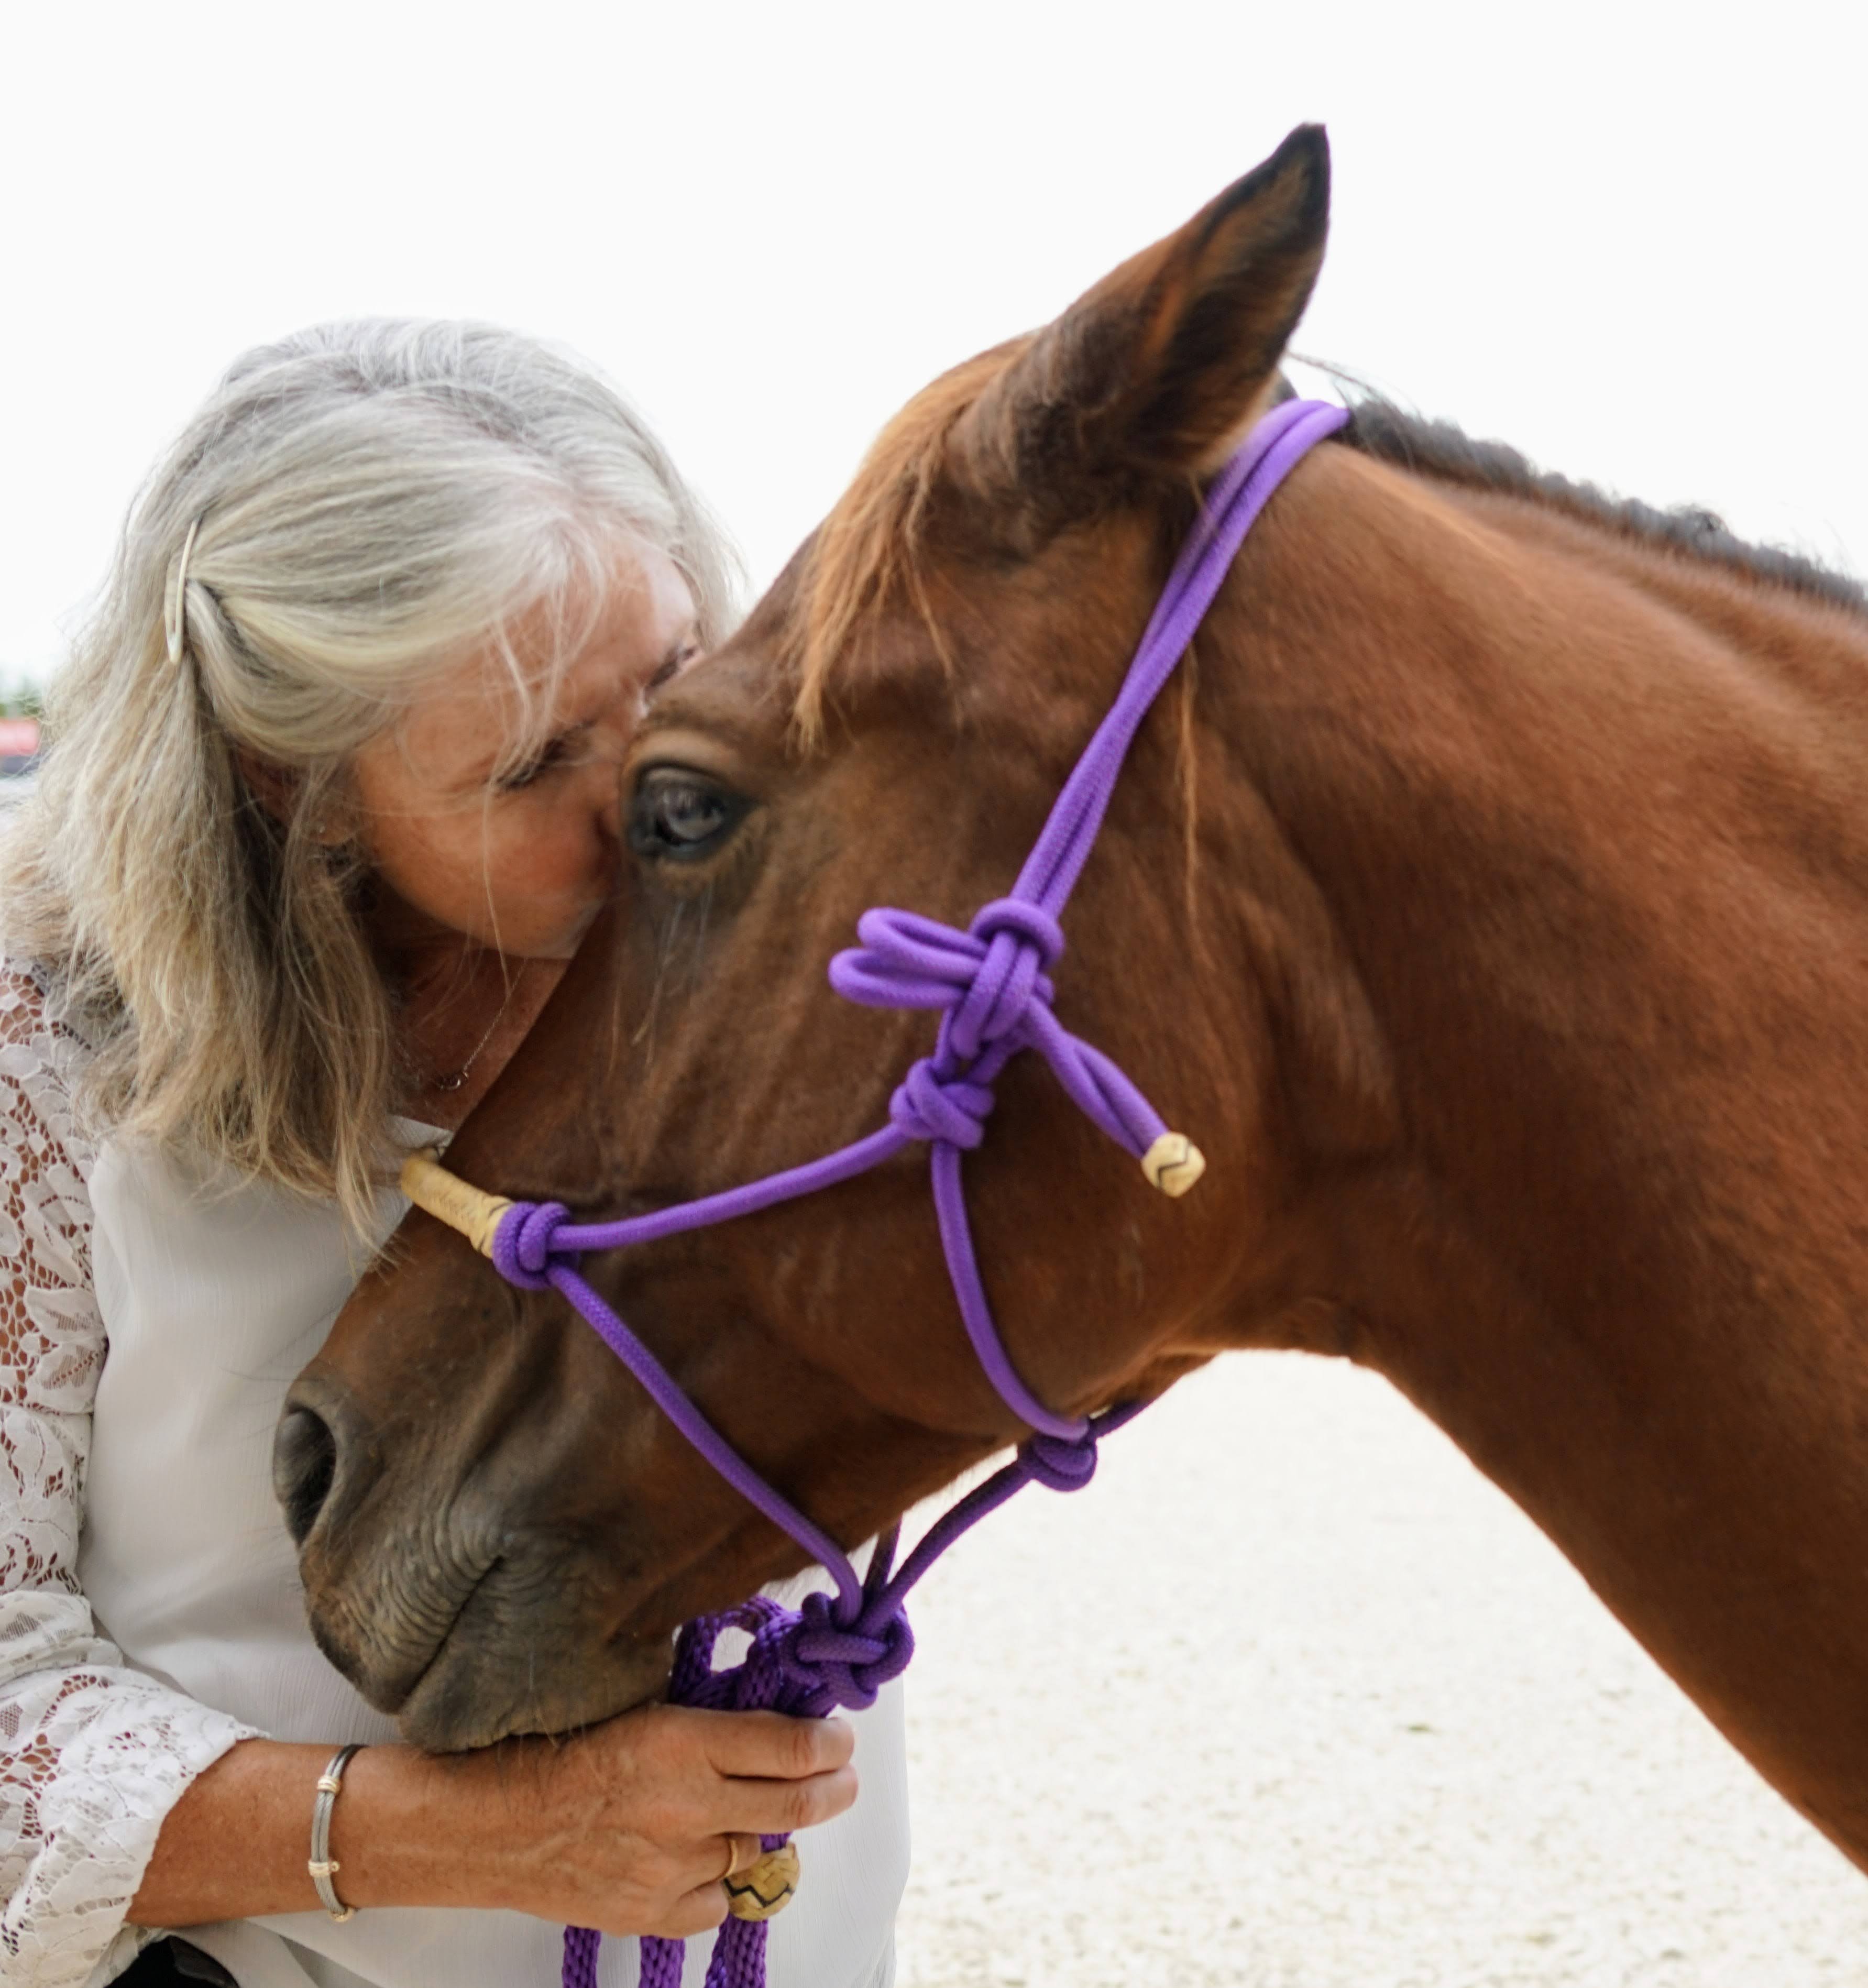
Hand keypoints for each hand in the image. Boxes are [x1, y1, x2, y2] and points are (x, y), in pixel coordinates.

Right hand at [439, 1705, 858, 1937]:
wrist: (490, 1823)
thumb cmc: (559, 1747)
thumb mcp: (639, 1706)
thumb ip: (707, 1717)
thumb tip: (774, 1713)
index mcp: (682, 1741)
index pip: (791, 1745)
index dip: (830, 1742)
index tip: (840, 1737)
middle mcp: (686, 1807)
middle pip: (795, 1804)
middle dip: (832, 1787)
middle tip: (841, 1777)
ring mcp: (672, 1868)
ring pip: (759, 1855)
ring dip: (767, 1832)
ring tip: (761, 1811)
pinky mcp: (652, 1913)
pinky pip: (717, 1902)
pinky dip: (719, 1881)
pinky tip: (703, 1858)